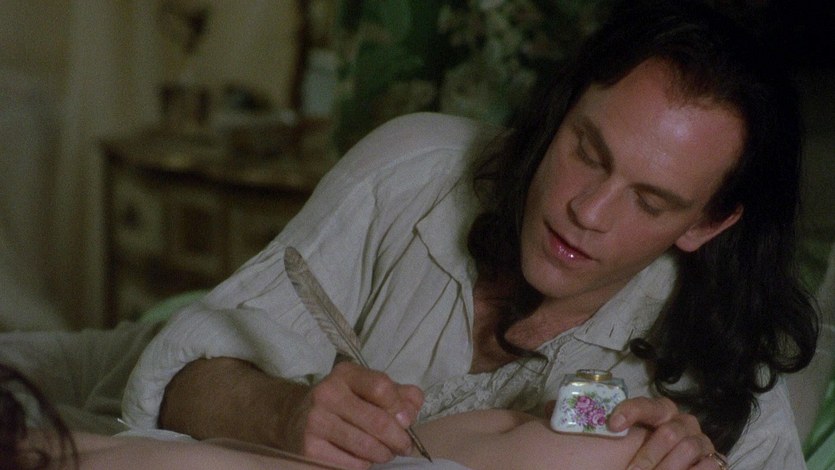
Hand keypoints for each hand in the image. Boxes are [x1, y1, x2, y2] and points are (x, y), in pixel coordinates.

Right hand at [285, 361, 423, 468]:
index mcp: (346, 374)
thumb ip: (398, 394)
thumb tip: (412, 410)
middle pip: (378, 421)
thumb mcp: (367, 389)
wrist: (294, 418)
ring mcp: (316, 421)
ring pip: (367, 446)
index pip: (381, 386)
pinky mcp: (310, 448)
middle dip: (399, 439)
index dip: (400, 407)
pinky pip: (352, 464)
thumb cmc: (343, 403)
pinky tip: (363, 458)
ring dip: (385, 454)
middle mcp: (327, 393)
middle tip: (404, 446)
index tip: (407, 420)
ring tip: (386, 453)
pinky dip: (365, 464)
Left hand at [607, 397, 726, 469]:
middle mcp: (682, 424)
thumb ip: (620, 437)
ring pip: (688, 448)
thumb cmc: (633, 463)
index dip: (631, 411)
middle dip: (649, 455)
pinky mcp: (713, 461)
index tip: (613, 426)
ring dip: (667, 467)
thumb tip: (609, 427)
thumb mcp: (622, 449)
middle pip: (669, 432)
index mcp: (659, 415)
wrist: (652, 469)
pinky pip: (708, 465)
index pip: (648, 406)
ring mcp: (699, 442)